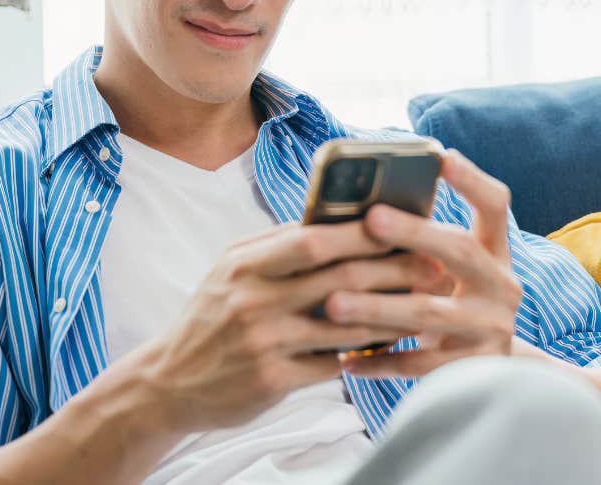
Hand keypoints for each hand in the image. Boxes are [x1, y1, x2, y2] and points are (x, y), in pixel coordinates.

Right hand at [134, 219, 440, 432]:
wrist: (168, 382)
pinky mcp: (271, 380)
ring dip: (391, 315)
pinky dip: (364, 354)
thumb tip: (338, 217)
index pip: (313, 239)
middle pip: (338, 279)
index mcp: (245, 263)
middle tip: (433, 266)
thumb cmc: (212, 318)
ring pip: (344, 324)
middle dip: (393, 271)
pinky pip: (332, 364)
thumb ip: (279, 245)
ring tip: (425, 305)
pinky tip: (392, 346)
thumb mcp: (232, 270)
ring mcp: (262, 341)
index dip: (362, 233)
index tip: (403, 225)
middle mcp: (252, 299)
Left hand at [327, 149, 523, 376]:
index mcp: (495, 252)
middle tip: (371, 218)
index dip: (472, 181)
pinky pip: (417, 364)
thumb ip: (425, 245)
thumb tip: (362, 210)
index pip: (495, 206)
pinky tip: (343, 357)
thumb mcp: (455, 272)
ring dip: (378, 307)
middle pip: (460, 251)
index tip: (442, 157)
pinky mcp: (471, 367)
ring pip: (429, 314)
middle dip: (414, 233)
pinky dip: (378, 360)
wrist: (496, 373)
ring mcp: (490, 328)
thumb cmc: (455, 304)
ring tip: (332, 303)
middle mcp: (500, 286)